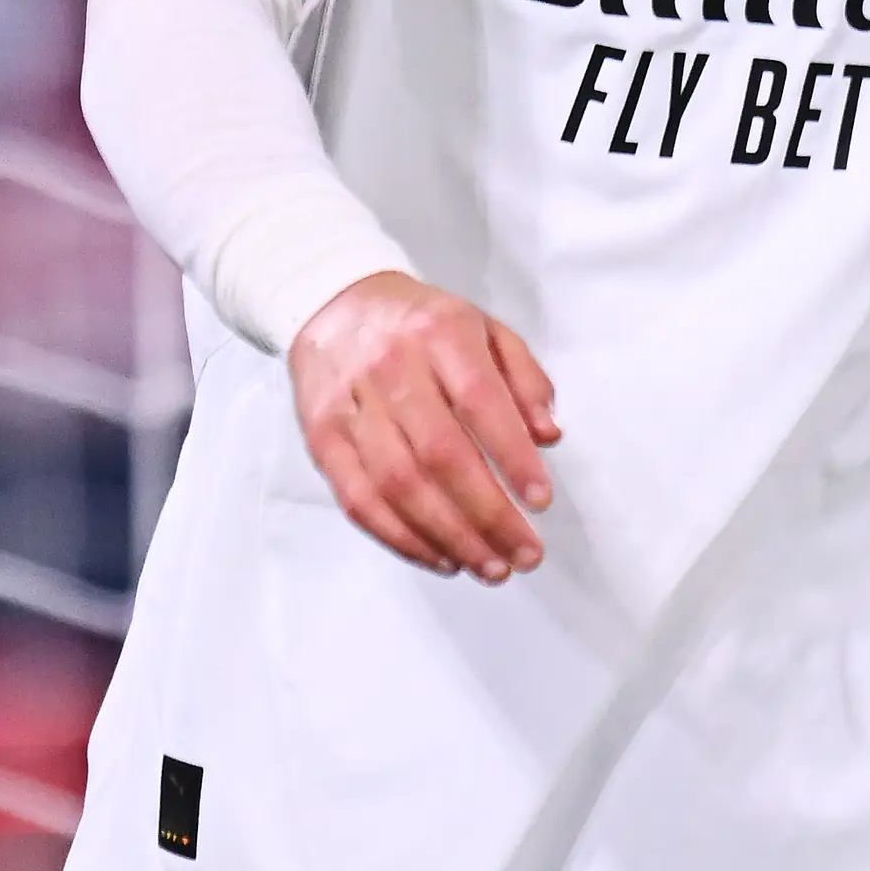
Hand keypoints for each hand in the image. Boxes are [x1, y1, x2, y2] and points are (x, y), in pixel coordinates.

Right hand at [286, 271, 558, 582]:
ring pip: (398, 486)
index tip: (541, 501)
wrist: (332, 304)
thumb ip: (524, 378)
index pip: (481, 401)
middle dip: (488, 514)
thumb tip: (549, 436)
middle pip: (440, 455)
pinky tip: (441, 557)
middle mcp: (391, 368)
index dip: (513, 457)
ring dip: (449, 537)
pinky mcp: (321, 438)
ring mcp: (350, 406)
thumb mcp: (484, 328)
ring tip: (490, 566)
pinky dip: (402, 538)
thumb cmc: (421, 325)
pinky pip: (359, 500)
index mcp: (440, 334)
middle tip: (525, 554)